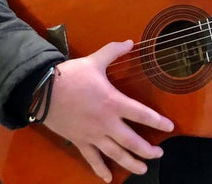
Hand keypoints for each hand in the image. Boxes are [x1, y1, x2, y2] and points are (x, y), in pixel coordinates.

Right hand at [42, 41, 174, 182]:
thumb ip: (114, 51)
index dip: (158, 121)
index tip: (170, 127)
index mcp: (113, 102)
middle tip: (159, 154)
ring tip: (143, 169)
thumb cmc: (71, 75)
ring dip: (131, 163)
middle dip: (147, 150)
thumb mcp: (95, 60)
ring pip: (115, 154)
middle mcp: (106, 122)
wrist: (42, 91)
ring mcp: (93, 135)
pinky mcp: (80, 141)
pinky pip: (92, 159)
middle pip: (132, 141)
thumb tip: (130, 42)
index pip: (142, 114)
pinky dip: (100, 170)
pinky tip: (109, 179)